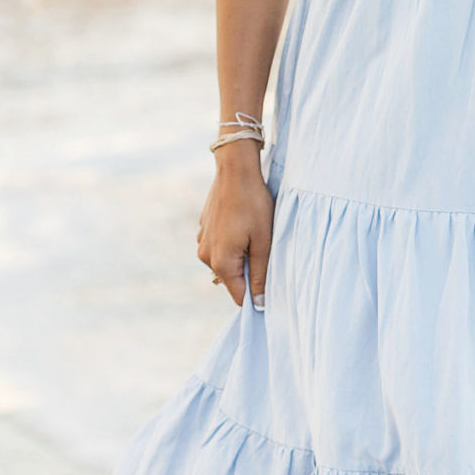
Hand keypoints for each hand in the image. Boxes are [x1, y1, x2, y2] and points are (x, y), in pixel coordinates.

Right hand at [197, 148, 273, 306]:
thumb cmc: (254, 204)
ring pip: (226, 263)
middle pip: (232, 279)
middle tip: (265, 249)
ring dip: (241, 256)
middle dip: (250, 272)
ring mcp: (202, 242)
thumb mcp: (264, 241)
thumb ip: (261, 274)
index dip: (256, 296)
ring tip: (254, 233)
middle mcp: (206, 257)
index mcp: (221, 262)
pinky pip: (220, 247)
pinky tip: (242, 224)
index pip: (239, 297)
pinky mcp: (203, 231)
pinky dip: (232, 243)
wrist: (235, 170)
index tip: (272, 286)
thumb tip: (258, 304)